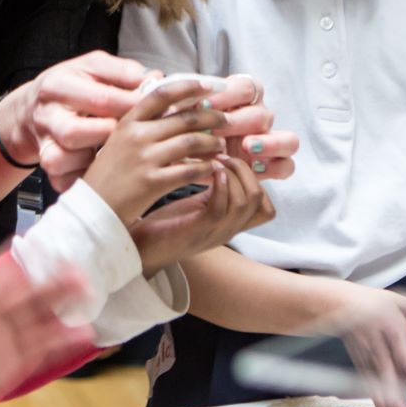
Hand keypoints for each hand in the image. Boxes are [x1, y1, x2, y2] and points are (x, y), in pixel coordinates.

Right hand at [0, 52, 150, 192]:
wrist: (34, 108)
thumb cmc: (71, 87)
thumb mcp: (92, 67)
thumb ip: (121, 71)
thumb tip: (153, 80)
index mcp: (58, 86)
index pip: (99, 98)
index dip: (131, 106)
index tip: (156, 108)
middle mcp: (47, 117)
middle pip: (74, 133)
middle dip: (109, 136)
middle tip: (132, 134)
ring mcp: (44, 144)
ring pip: (64, 160)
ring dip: (94, 161)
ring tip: (116, 153)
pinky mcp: (48, 167)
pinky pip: (64, 181)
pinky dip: (85, 179)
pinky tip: (102, 170)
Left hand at [0, 255, 97, 406]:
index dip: (9, 266)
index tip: (31, 251)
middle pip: (22, 294)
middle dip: (47, 280)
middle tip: (74, 268)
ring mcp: (6, 337)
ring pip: (38, 315)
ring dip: (62, 303)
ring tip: (87, 291)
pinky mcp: (18, 358)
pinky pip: (44, 345)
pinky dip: (64, 339)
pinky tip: (84, 333)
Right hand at [80, 78, 230, 223]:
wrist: (94, 208)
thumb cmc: (108, 176)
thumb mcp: (118, 142)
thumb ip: (143, 126)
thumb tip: (177, 111)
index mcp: (128, 123)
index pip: (162, 94)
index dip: (188, 87)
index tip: (207, 86)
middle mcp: (137, 136)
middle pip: (184, 118)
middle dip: (211, 117)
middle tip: (224, 120)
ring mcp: (145, 159)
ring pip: (192, 142)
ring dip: (212, 142)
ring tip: (220, 145)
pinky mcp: (153, 182)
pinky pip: (190, 170)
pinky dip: (206, 168)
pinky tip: (212, 168)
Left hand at [129, 154, 275, 269]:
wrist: (139, 249)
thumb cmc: (165, 223)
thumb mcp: (198, 204)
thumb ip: (216, 190)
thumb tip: (225, 158)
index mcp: (231, 225)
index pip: (266, 208)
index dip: (256, 181)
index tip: (232, 163)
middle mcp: (228, 231)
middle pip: (260, 201)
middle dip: (245, 171)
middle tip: (224, 157)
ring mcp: (215, 232)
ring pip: (245, 201)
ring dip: (233, 174)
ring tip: (216, 161)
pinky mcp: (198, 231)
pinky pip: (222, 208)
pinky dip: (220, 185)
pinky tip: (209, 172)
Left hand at [151, 74, 298, 181]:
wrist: (184, 172)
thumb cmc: (179, 141)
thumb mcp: (171, 121)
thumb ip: (167, 103)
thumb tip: (149, 82)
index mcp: (239, 101)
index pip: (245, 87)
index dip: (228, 94)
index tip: (204, 106)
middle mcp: (257, 119)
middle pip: (262, 112)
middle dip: (239, 120)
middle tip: (219, 129)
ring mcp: (269, 143)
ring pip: (287, 138)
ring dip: (270, 141)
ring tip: (248, 147)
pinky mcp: (272, 166)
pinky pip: (287, 165)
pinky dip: (276, 165)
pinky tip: (255, 167)